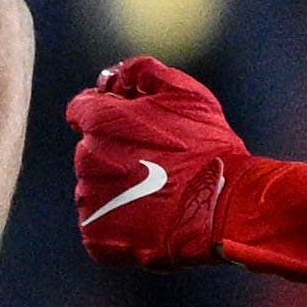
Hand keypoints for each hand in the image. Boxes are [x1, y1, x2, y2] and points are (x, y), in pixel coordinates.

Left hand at [67, 55, 248, 265]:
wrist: (225, 204)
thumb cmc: (207, 146)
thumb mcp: (184, 92)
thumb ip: (141, 72)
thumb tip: (113, 74)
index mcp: (100, 122)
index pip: (81, 110)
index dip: (107, 113)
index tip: (130, 125)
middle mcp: (87, 159)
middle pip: (90, 151)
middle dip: (115, 152)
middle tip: (156, 163)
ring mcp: (91, 201)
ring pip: (95, 188)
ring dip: (117, 188)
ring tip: (156, 194)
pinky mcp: (98, 235)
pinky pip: (100, 225)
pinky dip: (119, 223)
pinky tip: (149, 217)